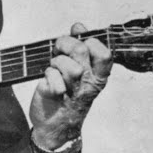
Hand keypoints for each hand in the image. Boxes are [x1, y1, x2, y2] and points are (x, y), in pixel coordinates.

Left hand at [28, 22, 112, 147]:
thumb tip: (78, 26)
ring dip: (55, 62)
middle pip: (81, 50)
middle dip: (65, 44)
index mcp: (98, 76)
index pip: (105, 53)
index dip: (90, 42)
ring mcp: (74, 91)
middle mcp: (89, 84)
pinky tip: (48, 82)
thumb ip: (80, 47)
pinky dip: (47, 76)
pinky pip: (51, 77)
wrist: (55, 127)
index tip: (80, 44)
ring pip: (67, 64)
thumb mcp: (79, 70)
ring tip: (54, 69)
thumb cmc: (67, 94)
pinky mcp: (55, 95)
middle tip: (58, 51)